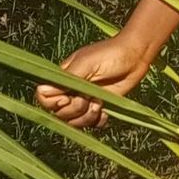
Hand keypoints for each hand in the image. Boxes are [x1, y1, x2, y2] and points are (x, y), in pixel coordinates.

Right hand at [35, 32, 151, 130]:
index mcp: (63, 78)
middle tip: (89, 99)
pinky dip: (98, 121)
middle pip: (59, 113)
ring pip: (75, 122)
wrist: (136, 56)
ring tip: (99, 104)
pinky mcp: (100, 107)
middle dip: (74, 110)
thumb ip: (66, 78)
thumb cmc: (110, 54)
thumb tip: (42, 90)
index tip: (67, 97)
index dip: (53, 103)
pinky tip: (106, 111)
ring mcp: (85, 100)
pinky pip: (92, 124)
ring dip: (86, 117)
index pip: (44, 98)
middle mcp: (71, 91)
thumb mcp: (86, 63)